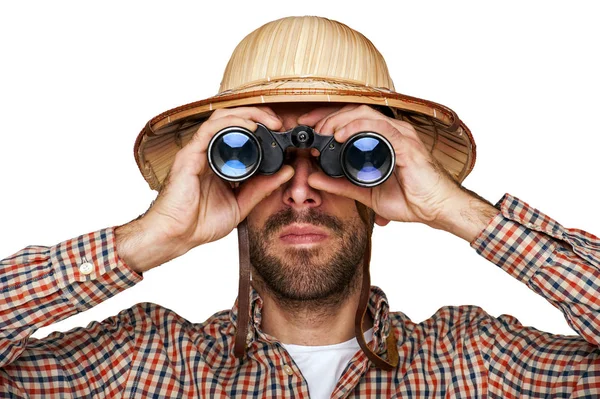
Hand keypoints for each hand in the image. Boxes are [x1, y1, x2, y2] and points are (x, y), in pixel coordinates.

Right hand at [117, 106, 294, 272]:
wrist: (176, 235)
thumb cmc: (199, 223)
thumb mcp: (241, 204)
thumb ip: (262, 188)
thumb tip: (287, 172)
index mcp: (221, 163)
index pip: (241, 134)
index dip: (262, 127)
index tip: (282, 133)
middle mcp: (209, 153)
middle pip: (233, 120)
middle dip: (258, 115)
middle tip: (279, 122)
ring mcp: (198, 152)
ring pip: (222, 118)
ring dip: (248, 114)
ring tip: (268, 121)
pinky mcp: (190, 154)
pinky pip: (210, 129)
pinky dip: (232, 123)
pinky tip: (250, 127)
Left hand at [298, 104, 465, 226]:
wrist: (435, 209)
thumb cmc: (410, 198)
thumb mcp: (365, 192)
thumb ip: (340, 184)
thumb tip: (313, 178)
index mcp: (383, 138)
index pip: (352, 117)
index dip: (326, 117)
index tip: (306, 124)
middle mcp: (392, 131)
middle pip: (354, 110)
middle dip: (327, 115)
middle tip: (309, 127)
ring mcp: (400, 135)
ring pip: (364, 114)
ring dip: (338, 119)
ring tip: (322, 131)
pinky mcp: (406, 144)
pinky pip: (380, 128)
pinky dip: (357, 128)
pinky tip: (340, 135)